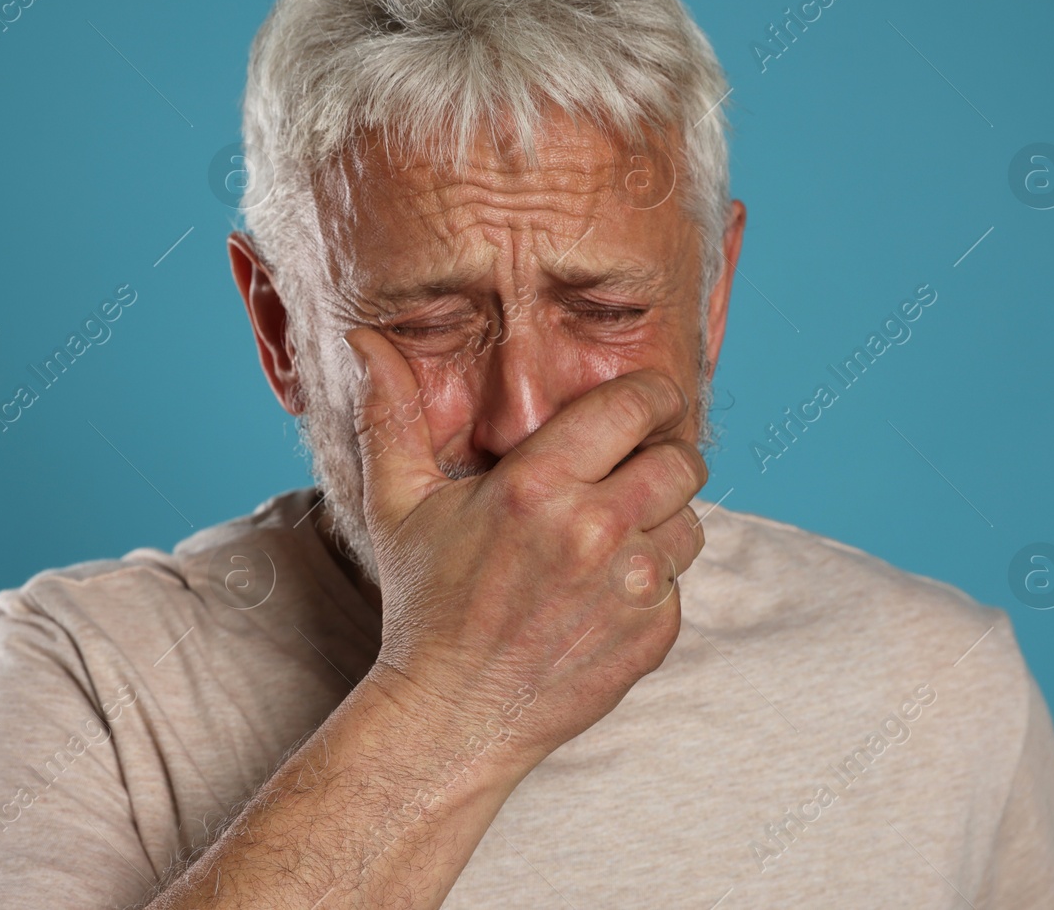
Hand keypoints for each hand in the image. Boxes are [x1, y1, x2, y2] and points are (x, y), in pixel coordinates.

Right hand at [343, 327, 707, 772]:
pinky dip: (654, 580)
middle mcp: (596, 532)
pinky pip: (680, 583)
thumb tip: (363, 338)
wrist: (453, 715)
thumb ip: (390, 413)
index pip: (636, 405)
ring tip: (613, 532)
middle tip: (636, 465)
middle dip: (665, 455)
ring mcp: (632, 588)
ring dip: (663, 520)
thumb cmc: (423, 602)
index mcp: (539, 486)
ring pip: (691, 522)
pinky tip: (603, 591)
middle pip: (682, 461)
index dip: (652, 395)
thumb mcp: (398, 503)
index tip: (647, 401)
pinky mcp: (654, 635)